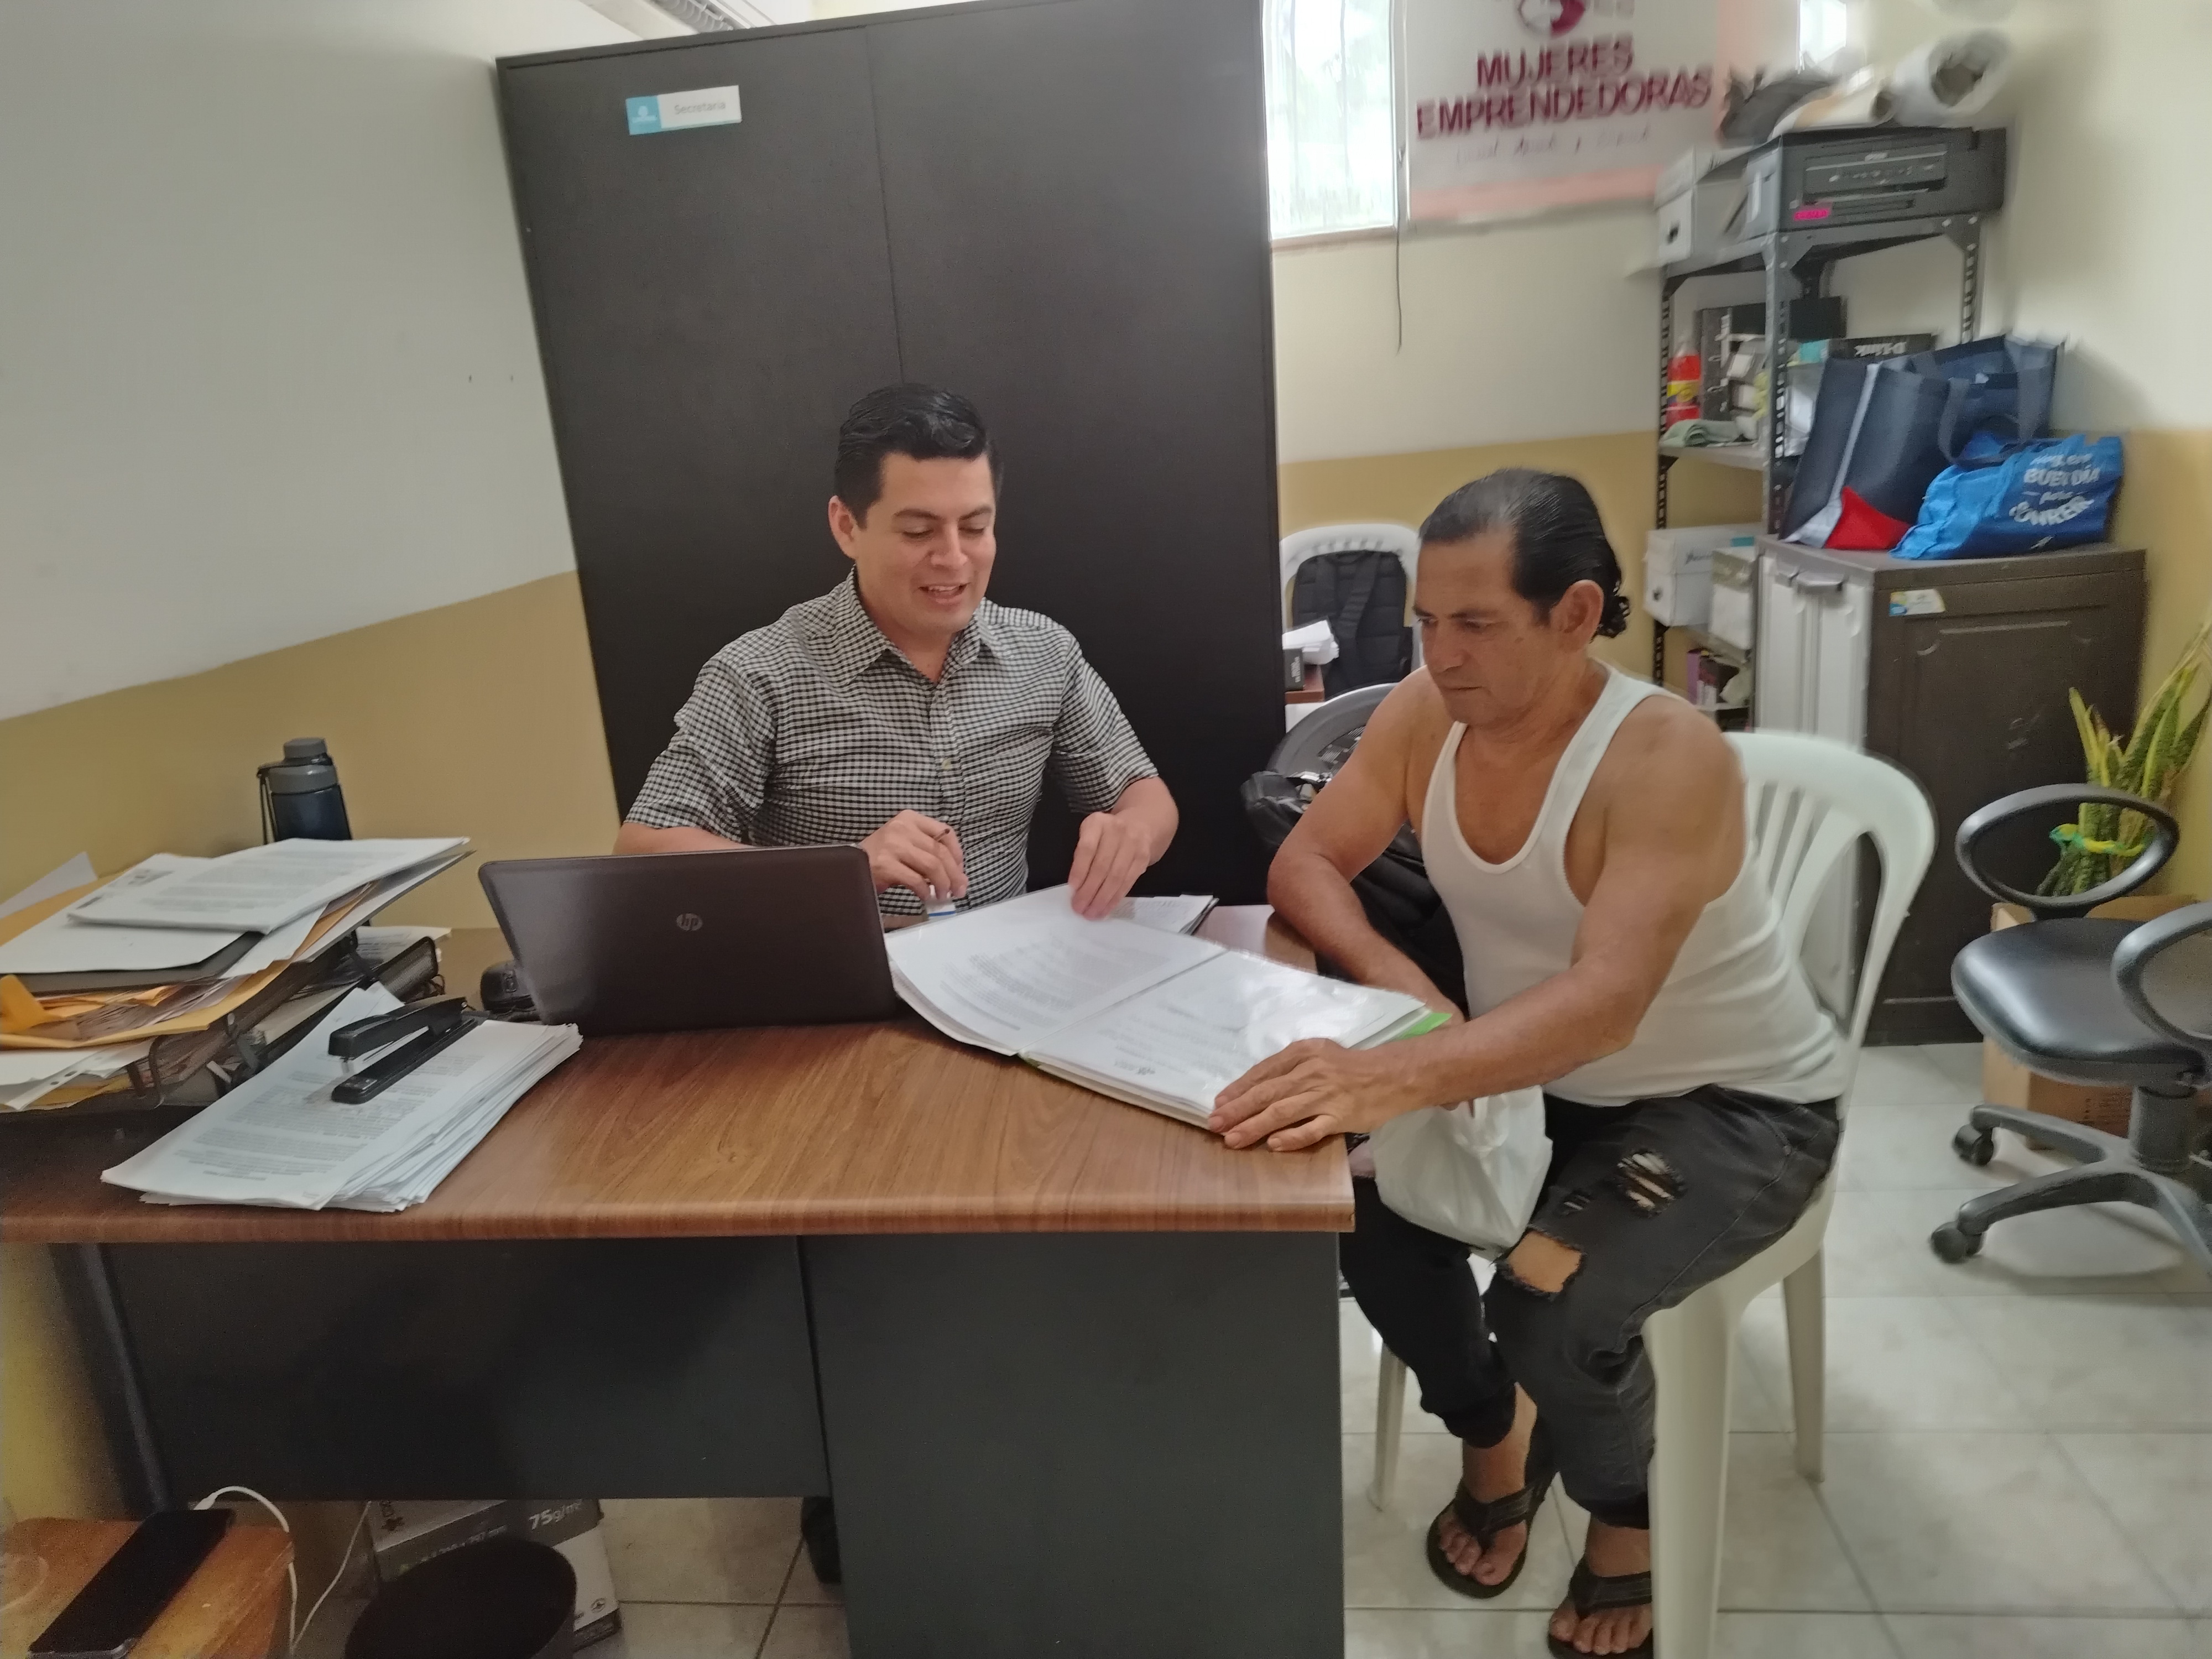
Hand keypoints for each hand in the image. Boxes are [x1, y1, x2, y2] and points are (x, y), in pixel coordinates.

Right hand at [860, 811, 966, 906]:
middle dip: (954, 874)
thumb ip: (927, 850)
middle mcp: (902, 828)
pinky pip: (915, 879)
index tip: (960, 869)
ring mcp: (893, 845)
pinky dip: (925, 891)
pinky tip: (926, 897)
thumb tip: (955, 874)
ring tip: (944, 895)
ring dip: (943, 884)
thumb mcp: (905, 843)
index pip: (945, 832)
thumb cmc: (881, 856)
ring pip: (932, 865)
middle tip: (959, 890)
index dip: (957, 853)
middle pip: (940, 852)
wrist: (849, 864)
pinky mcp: (885, 864)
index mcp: (910, 819)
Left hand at [1067, 810, 1152, 918]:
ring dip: (1102, 899)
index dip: (1079, 870)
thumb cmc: (1107, 835)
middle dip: (1089, 890)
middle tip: (1079, 907)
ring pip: (1116, 877)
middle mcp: (1117, 831)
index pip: (1087, 848)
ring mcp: (1133, 844)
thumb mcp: (1091, 834)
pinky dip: (1115, 898)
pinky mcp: (1143, 858)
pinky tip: (1106, 908)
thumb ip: (1083, 855)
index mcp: (1098, 823)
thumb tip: (1076, 888)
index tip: (1073, 888)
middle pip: (1102, 866)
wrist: (1139, 825)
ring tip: (1092, 913)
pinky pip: (1128, 882)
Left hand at [1210, 1039, 1424, 1151]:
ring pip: (1282, 1112)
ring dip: (1254, 1126)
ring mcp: (1325, 1095)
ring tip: (1232, 1139)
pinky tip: (1273, 1145)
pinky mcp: (1340, 1116)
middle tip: (1215, 1124)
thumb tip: (1256, 1088)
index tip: (1219, 1104)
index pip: (1263, 1072)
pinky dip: (1292, 1137)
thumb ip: (1290, 1067)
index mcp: (1302, 1053)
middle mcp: (1311, 1072)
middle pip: (1266, 1093)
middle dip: (1237, 1110)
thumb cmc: (1351, 1066)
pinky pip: (1312, 1129)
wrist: (1392, 1075)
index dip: (1238, 1089)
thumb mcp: (1318, 1054)